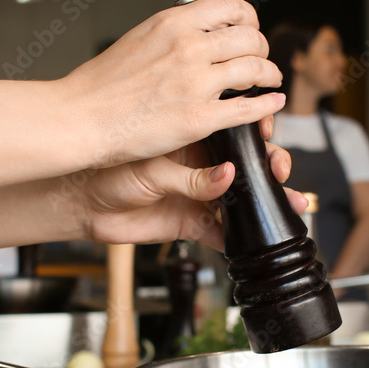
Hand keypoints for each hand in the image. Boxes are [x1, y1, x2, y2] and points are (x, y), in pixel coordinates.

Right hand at [62, 0, 284, 166]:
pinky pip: (248, 108)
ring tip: (271, 80)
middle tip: (262, 59)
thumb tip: (196, 29)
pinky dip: (268, 105)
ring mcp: (196, 83)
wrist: (80, 117)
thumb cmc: (101, 85)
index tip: (250, 29)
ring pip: (255, 70)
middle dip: (262, 48)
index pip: (231, 5)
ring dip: (270, 74)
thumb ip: (172, 32)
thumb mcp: (139, 38)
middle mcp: (188, 47)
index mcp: (173, 23)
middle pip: (250, 37)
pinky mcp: (199, 118)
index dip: (249, 17)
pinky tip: (274, 104)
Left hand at [77, 140, 304, 250]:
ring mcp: (199, 194)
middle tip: (280, 169)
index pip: (234, 129)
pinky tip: (257, 237)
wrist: (81, 203)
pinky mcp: (192, 224)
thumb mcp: (153, 169)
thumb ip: (193, 178)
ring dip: (267, 203)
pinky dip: (241, 238)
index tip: (268, 132)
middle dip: (271, 167)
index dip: (256, 131)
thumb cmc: (107, 169)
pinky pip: (223, 232)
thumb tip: (228, 178)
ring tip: (287, 205)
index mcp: (192, 136)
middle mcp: (200, 164)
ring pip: (243, 199)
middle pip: (248, 165)